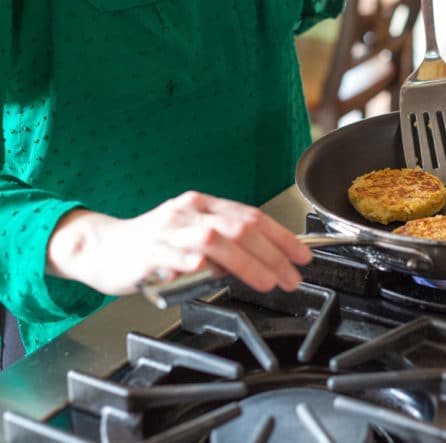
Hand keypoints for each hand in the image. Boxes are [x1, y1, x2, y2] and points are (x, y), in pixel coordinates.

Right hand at [47, 191, 311, 294]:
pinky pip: (173, 256)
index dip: (281, 237)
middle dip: (272, 254)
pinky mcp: (147, 254)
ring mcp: (168, 232)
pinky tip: (208, 270)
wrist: (102, 247)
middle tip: (291, 276)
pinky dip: (194, 262)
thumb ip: (225, 246)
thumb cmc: (152, 244)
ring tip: (267, 281)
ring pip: (214, 240)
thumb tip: (262, 260)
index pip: (252, 216)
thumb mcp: (193, 236)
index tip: (302, 256)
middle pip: (239, 228)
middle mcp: (188, 213)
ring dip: (246, 263)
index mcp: (202, 206)